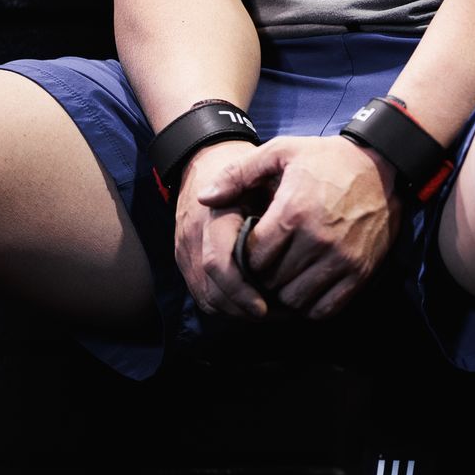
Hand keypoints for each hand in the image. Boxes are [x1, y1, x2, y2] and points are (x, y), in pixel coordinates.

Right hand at [173, 138, 281, 320]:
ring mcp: (185, 250)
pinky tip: (254, 304)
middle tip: (281, 314)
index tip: (266, 306)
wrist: (204, 159)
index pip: (218, 263)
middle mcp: (193, 236)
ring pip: (208, 298)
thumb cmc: (243, 169)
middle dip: (245, 309)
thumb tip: (290, 242)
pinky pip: (204, 295)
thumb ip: (273, 206)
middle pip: (212, 290)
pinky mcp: (184, 260)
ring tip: (273, 313)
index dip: (241, 290)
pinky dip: (228, 306)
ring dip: (238, 311)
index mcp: (213, 215)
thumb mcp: (261, 175)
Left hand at [237, 134, 403, 320]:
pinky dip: (309, 306)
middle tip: (262, 267)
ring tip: (281, 277)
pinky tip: (304, 287)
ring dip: (283, 294)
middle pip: (271, 280)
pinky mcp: (360, 273)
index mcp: (293, 212)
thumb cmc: (328, 159)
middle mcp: (317, 240)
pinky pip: (324, 309)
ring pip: (295, 299)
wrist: (383, 167)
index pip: (252, 256)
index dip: (244, 257)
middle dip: (260, 277)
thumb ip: (239, 174)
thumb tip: (205, 198)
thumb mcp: (281, 152)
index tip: (247, 249)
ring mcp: (341, 260)